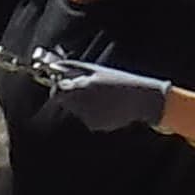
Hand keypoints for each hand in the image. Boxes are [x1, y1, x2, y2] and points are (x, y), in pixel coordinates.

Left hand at [51, 63, 170, 134]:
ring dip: (82, 106)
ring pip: (76, 112)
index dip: (59, 88)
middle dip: (71, 97)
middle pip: (65, 102)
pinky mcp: (95, 125)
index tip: (63, 86)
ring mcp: (89, 115)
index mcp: (83, 85)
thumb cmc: (119, 81)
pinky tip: (107, 108)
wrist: (141, 99)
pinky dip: (92, 115)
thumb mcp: (97, 70)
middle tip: (87, 92)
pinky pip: (87, 119)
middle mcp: (84, 102)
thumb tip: (54, 68)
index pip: (57, 90)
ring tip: (101, 99)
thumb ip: (73, 69)